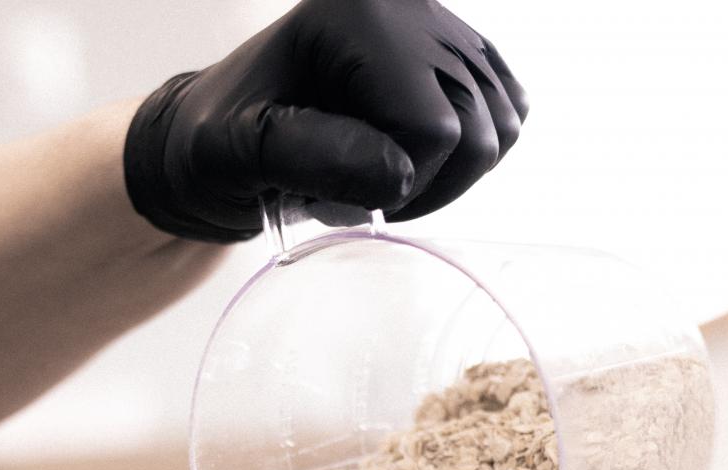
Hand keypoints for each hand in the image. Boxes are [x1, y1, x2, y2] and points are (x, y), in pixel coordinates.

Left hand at [123, 0, 528, 241]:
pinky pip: (509, 115)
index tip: (331, 193)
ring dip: (448, 178)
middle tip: (352, 192)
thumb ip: (312, 155)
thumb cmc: (218, 139)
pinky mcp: (462, 55)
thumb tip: (396, 173)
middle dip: (421, 186)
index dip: (394, 185)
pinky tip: (412, 161)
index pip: (432, 127)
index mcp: (358, 15)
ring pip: (502, 129)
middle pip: (476, 131)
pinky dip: (472, 156)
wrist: (219, 125)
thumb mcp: (237, 149)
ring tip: (378, 176)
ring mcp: (444, 28)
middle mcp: (412, 8)